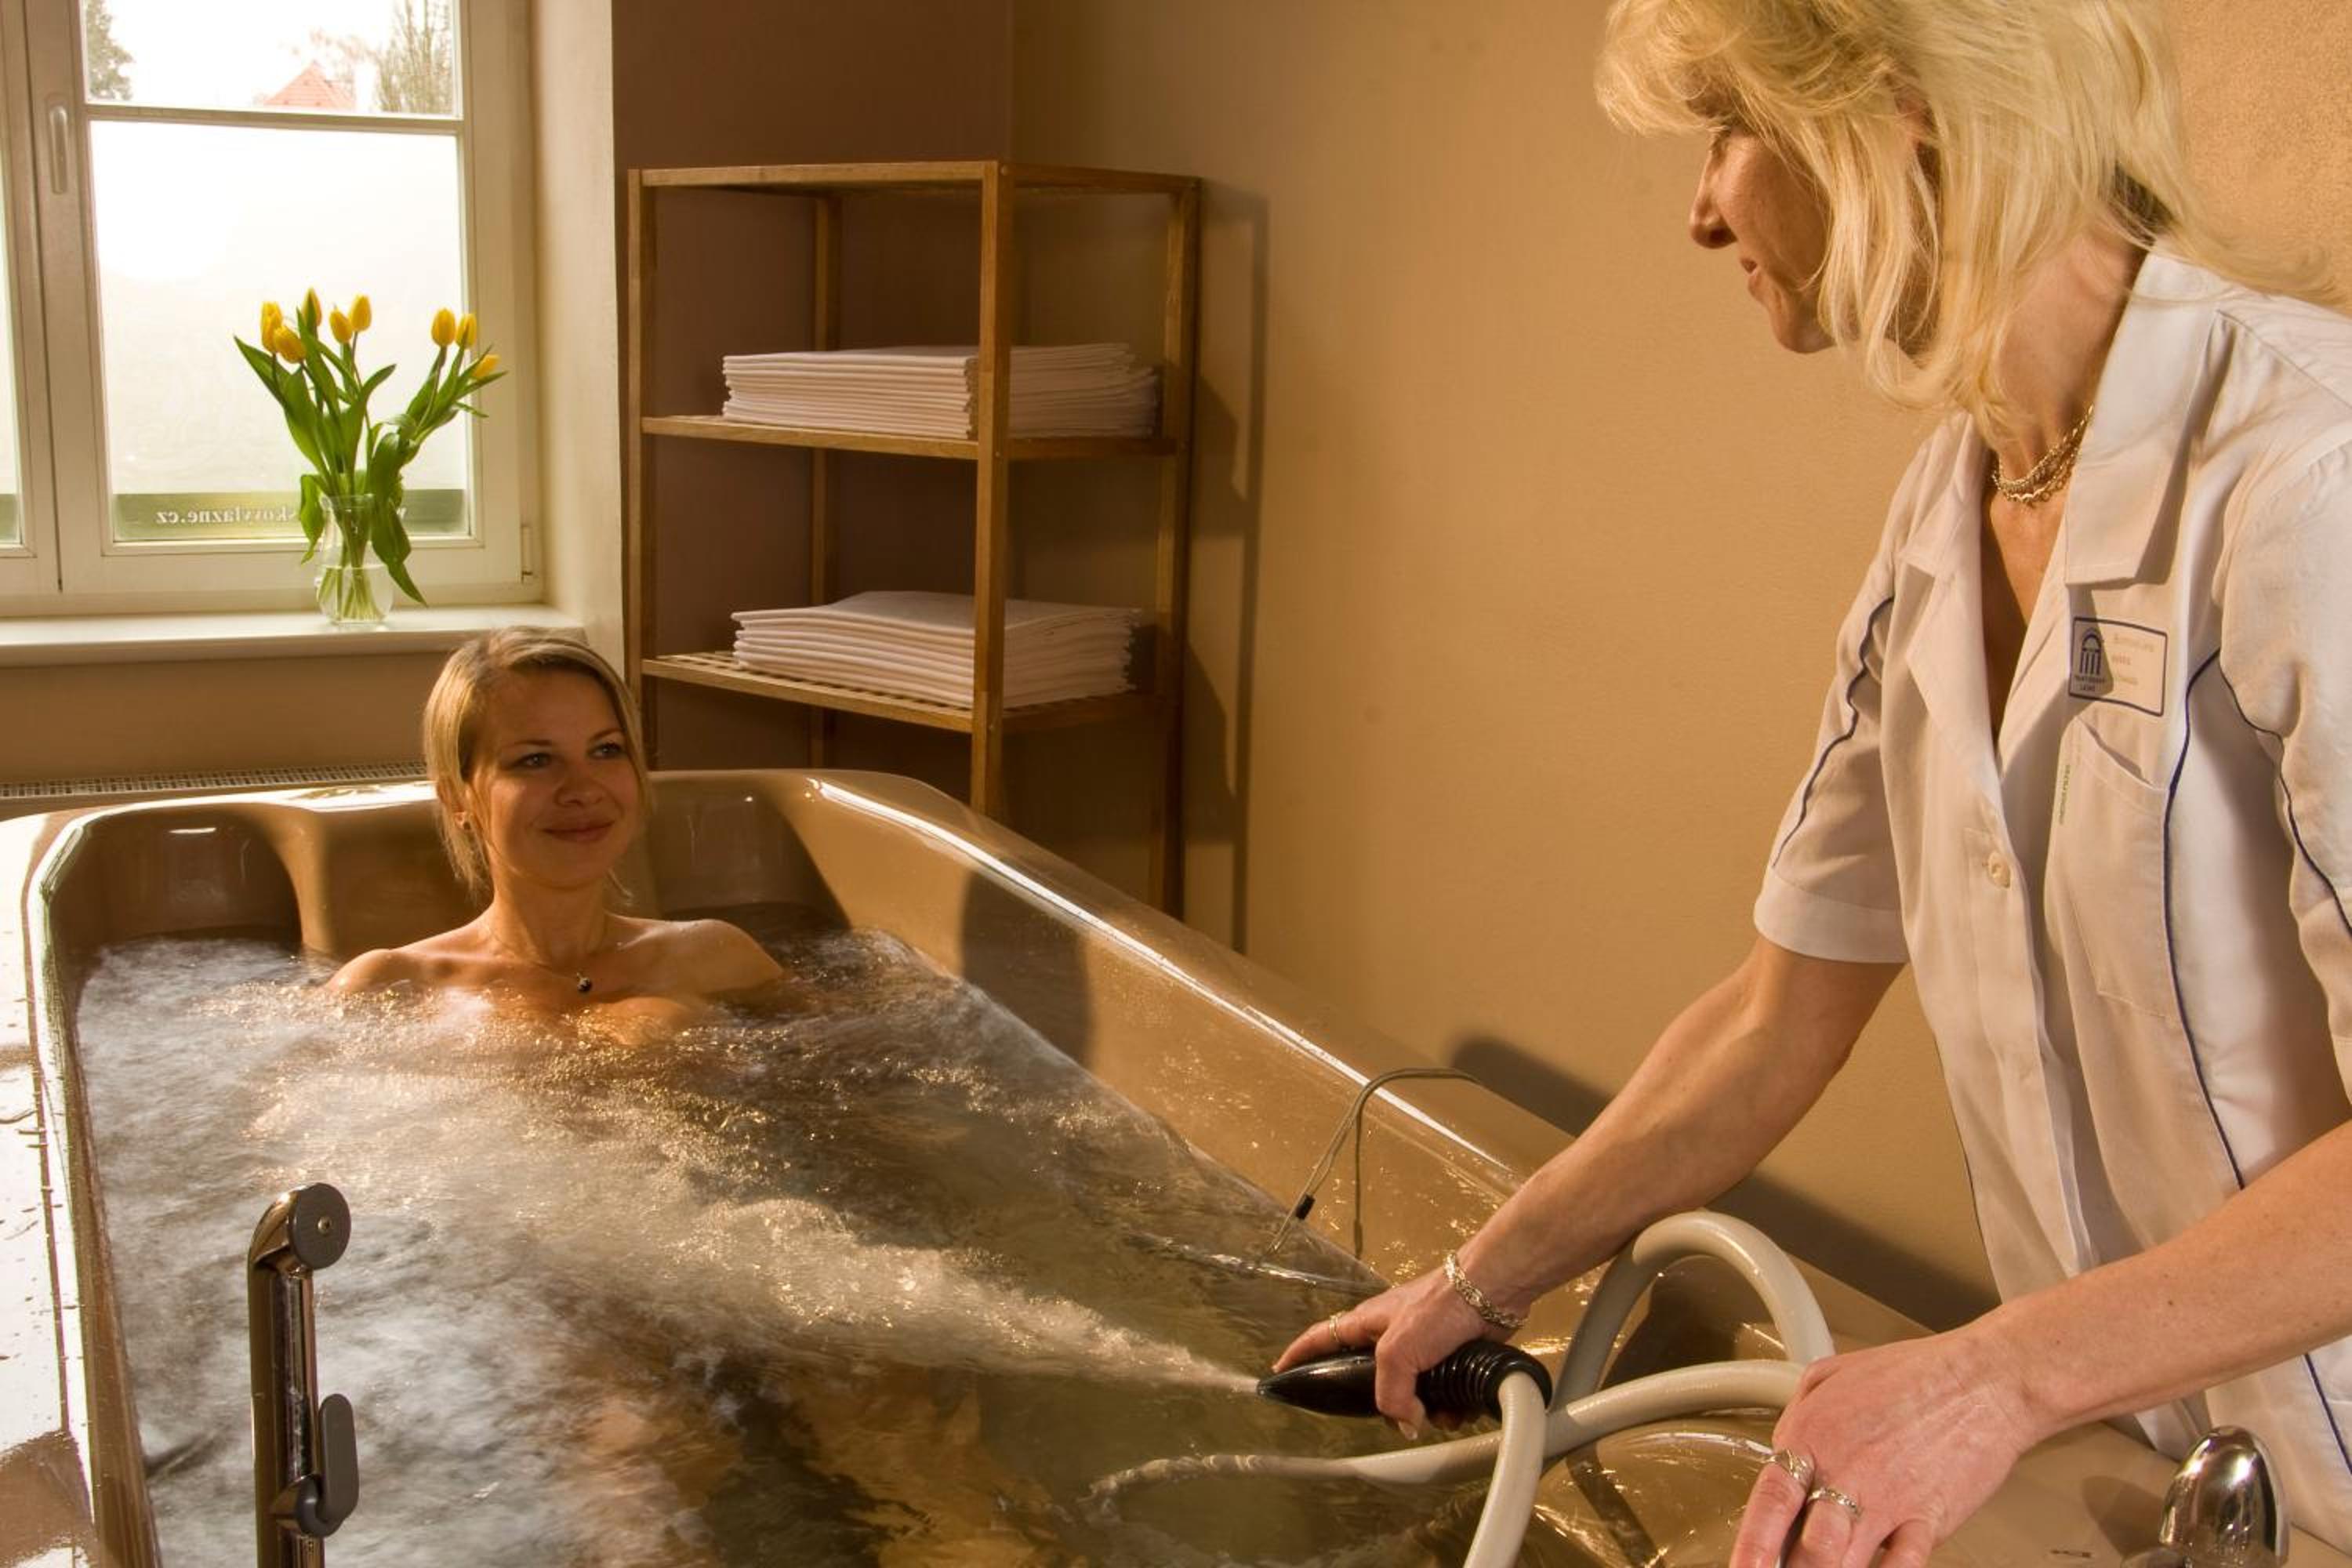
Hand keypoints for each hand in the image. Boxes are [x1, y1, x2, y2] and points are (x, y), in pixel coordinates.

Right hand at [1271, 1268, 1497, 1433]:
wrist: (1491, 1291)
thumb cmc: (1438, 1306)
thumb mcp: (1399, 1351)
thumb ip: (1390, 1393)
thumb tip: (1405, 1424)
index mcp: (1367, 1324)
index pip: (1321, 1338)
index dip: (1299, 1355)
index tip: (1279, 1372)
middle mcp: (1392, 1336)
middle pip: (1374, 1381)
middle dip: (1389, 1405)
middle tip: (1402, 1419)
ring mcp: (1424, 1346)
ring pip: (1413, 1392)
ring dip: (1427, 1409)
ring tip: (1442, 1412)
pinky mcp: (1452, 1355)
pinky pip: (1443, 1393)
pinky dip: (1451, 1404)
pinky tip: (1463, 1407)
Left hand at [1728, 1322, 2042, 1566]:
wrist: (1983, 1379)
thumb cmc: (1914, 1374)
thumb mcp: (1831, 1374)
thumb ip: (1797, 1416)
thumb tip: (1780, 1448)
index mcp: (1812, 1438)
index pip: (1768, 1504)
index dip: (1751, 1545)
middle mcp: (1844, 1474)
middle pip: (1803, 1548)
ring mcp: (1887, 1502)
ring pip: (1843, 1564)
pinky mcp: (1928, 1521)